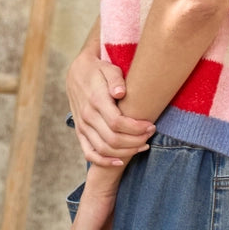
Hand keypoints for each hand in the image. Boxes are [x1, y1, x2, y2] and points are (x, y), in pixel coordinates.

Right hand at [66, 41, 154, 166]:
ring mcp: (82, 125)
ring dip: (125, 151)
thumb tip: (121, 93)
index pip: (117, 122)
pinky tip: (119, 161)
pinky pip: (89, 153)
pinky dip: (103, 161)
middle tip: (150, 134)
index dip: (136, 128)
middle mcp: (87, 115)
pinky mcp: (80, 132)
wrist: (77, 72)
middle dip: (135, 140)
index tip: (151, 125)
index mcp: (96, 100)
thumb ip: (115, 79)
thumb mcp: (109, 68)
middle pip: (112, 138)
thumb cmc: (99, 69)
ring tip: (143, 145)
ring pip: (103, 148)